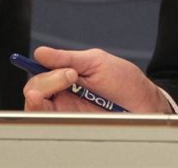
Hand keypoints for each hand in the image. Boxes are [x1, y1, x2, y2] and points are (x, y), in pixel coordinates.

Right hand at [22, 46, 172, 113]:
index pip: (39, 75)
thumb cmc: (124, 81)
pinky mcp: (72, 125)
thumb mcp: (96, 62)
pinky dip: (48, 115)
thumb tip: (40, 53)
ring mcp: (66, 111)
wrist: (144, 103)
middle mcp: (62, 94)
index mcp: (66, 75)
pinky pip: (50, 123)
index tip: (60, 67)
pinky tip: (60, 107)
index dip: (41, 71)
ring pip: (36, 108)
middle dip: (46, 81)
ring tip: (68, 84)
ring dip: (43, 97)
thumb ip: (67, 58)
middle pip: (33, 91)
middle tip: (71, 76)